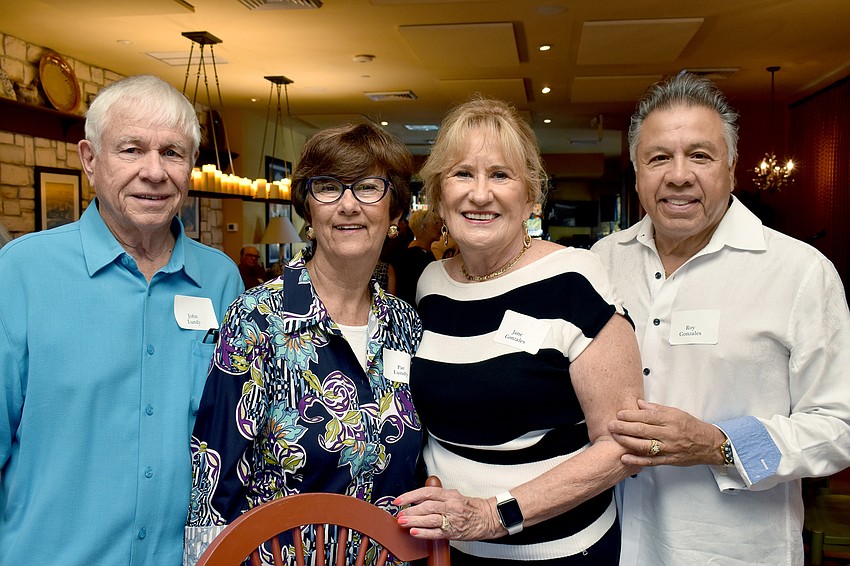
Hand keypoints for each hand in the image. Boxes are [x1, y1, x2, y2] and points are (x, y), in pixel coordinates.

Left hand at [394, 486, 501, 540]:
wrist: (489, 518)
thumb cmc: (472, 507)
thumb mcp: (455, 496)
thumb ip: (438, 497)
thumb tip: (418, 498)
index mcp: (450, 495)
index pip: (427, 492)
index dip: (411, 495)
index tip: (400, 499)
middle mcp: (451, 505)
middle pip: (427, 506)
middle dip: (411, 510)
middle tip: (400, 513)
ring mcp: (452, 519)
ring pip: (430, 518)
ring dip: (414, 520)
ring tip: (403, 522)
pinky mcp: (453, 532)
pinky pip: (436, 532)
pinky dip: (424, 532)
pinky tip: (415, 532)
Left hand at [607, 399, 725, 466]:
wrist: (708, 444)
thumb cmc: (691, 426)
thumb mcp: (675, 412)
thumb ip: (656, 408)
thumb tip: (639, 403)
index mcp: (670, 420)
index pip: (646, 417)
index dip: (630, 415)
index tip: (619, 414)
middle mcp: (668, 434)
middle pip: (642, 430)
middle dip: (624, 427)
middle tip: (611, 425)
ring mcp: (668, 448)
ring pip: (644, 446)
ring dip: (627, 441)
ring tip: (615, 437)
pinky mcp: (668, 460)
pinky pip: (651, 461)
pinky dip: (637, 460)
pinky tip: (625, 457)